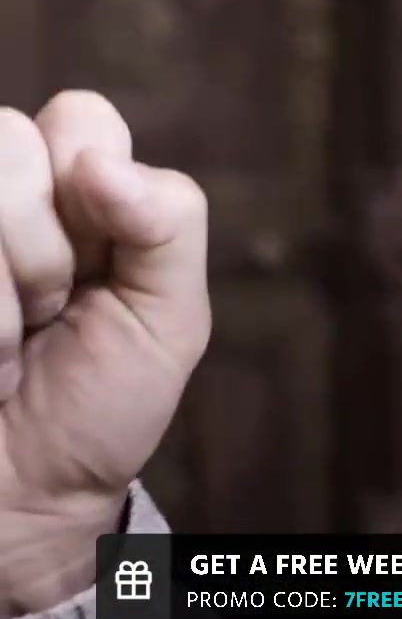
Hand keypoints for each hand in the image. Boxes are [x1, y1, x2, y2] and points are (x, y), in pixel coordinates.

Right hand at [0, 91, 209, 614]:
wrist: (25, 502)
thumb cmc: (96, 407)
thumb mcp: (169, 316)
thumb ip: (168, 222)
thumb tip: (101, 163)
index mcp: (70, 188)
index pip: (78, 116)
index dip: (93, 189)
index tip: (99, 269)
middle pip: (5, 140)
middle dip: (41, 249)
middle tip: (48, 314)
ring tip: (5, 348)